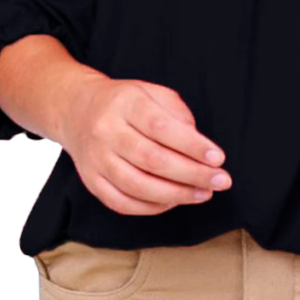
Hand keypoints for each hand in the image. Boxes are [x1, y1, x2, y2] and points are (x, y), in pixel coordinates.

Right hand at [59, 73, 231, 214]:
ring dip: (176, 194)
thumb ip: (177, 113)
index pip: (161, 127)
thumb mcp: (152, 92)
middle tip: (221, 181)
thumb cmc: (126, 101)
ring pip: (138, 185)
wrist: (78, 110)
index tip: (218, 157)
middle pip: (152, 159)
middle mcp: (107, 131)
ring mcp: (96, 159)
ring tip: (203, 193)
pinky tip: (174, 201)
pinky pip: (123, 203)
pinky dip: (152, 207)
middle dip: (191, 174)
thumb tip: (200, 145)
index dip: (192, 145)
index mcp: (125, 103)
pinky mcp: (92, 182)